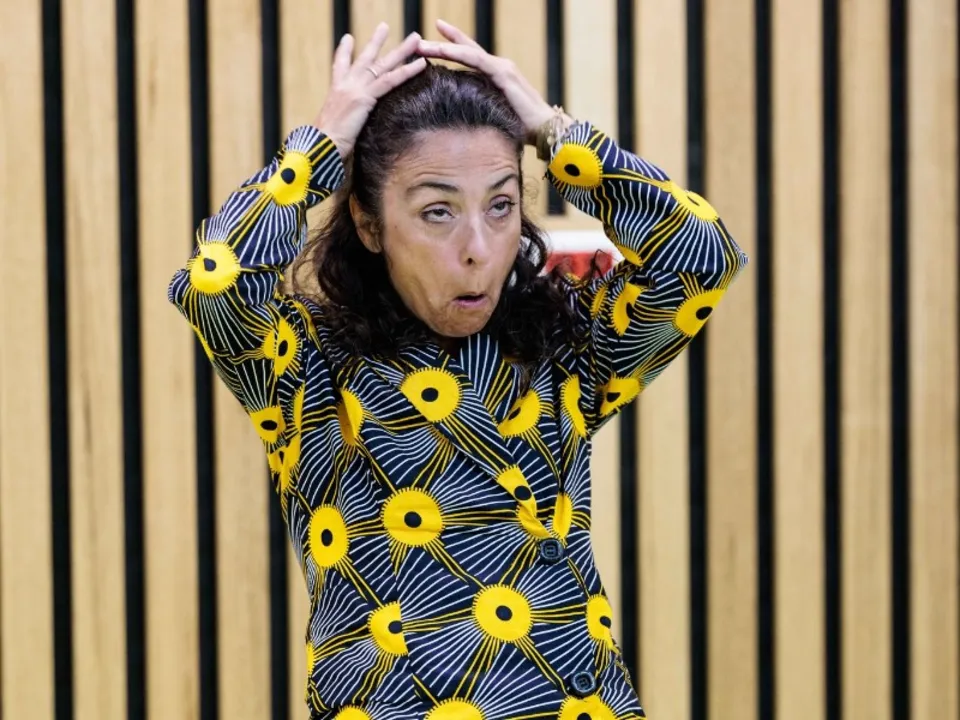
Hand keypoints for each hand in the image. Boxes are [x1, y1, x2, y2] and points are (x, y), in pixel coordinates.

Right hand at [314, 24, 427, 155]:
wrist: (320, 148)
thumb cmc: (325, 146)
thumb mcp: (335, 130)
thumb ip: (344, 124)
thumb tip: (348, 134)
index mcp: (335, 92)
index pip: (340, 66)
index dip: (344, 51)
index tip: (348, 38)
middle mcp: (345, 86)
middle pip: (364, 58)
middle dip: (375, 42)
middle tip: (384, 27)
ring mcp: (355, 89)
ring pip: (382, 64)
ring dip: (401, 50)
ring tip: (415, 38)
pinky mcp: (365, 98)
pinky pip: (390, 80)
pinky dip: (407, 71)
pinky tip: (420, 63)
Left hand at [416, 20, 561, 142]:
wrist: (547, 130)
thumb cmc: (523, 129)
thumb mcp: (496, 117)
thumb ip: (482, 110)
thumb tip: (462, 120)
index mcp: (496, 76)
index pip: (469, 57)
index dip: (451, 48)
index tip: (430, 43)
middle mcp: (499, 67)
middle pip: (465, 50)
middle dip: (441, 43)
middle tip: (417, 40)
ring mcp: (502, 68)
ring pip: (467, 52)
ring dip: (443, 47)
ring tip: (422, 45)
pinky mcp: (504, 75)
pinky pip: (477, 60)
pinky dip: (459, 53)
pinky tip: (443, 50)